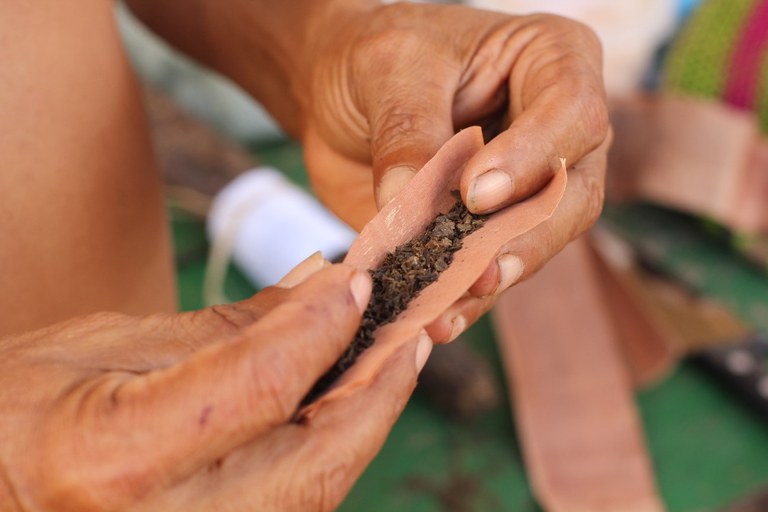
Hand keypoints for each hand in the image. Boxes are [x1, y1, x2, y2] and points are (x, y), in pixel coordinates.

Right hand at [0, 257, 427, 510]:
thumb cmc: (12, 411)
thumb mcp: (104, 347)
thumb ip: (223, 329)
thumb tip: (318, 287)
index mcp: (114, 459)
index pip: (262, 385)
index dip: (324, 327)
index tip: (359, 282)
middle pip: (317, 460)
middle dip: (376, 393)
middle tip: (408, 335)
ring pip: (316, 493)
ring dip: (362, 425)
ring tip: (386, 367)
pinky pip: (291, 507)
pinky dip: (326, 455)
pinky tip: (339, 411)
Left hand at [299, 3, 608, 340]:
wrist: (339, 97)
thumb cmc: (375, 60)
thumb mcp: (388, 72)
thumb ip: (409, 135)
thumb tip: (414, 207)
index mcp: (550, 61)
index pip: (571, 111)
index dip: (532, 158)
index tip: (477, 194)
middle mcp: (555, 130)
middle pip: (572, 192)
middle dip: (525, 237)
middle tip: (479, 270)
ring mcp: (528, 187)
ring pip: (537, 242)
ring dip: (492, 278)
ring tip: (448, 307)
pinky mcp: (490, 230)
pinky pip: (490, 269)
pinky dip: (462, 297)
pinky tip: (434, 318)